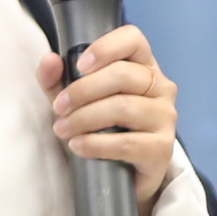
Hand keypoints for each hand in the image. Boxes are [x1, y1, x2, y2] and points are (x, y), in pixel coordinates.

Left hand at [39, 25, 180, 206]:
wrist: (123, 176)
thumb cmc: (101, 129)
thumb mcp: (75, 101)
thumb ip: (57, 79)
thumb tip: (50, 60)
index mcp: (143, 66)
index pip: (133, 39)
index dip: (105, 48)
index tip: (79, 66)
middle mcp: (161, 87)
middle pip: (123, 74)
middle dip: (82, 91)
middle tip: (58, 108)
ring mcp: (166, 117)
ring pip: (123, 107)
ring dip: (84, 118)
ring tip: (63, 130)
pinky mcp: (163, 149)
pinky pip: (127, 143)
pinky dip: (96, 144)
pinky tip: (78, 146)